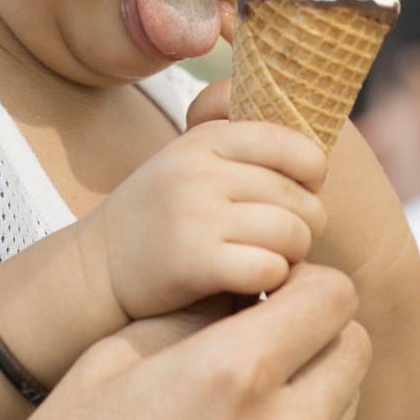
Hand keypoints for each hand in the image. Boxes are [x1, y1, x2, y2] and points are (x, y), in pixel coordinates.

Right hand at [0, 263, 370, 419]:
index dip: (300, 277)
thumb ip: (190, 314)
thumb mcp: (110, 359)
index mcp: (234, 375)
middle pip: (354, 343)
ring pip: (347, 399)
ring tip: (247, 383)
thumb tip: (237, 289)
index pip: (331, 295)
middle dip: (316, 322)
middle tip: (260, 326)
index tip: (261, 286)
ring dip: (315, 375)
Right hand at [79, 118, 328, 321]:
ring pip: (291, 232)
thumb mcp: (193, 162)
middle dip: (306, 224)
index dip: (312, 173)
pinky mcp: (193, 260)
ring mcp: (195, 213)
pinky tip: (251, 281)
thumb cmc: (164, 216)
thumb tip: (322, 153)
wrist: (98, 265)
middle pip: (299, 197)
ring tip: (269, 258)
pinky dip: (271, 280)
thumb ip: (245, 149)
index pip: (291, 144)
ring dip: (292, 255)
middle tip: (285, 238)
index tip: (303, 192)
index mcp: (205, 139)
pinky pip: (269, 268)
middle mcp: (200, 170)